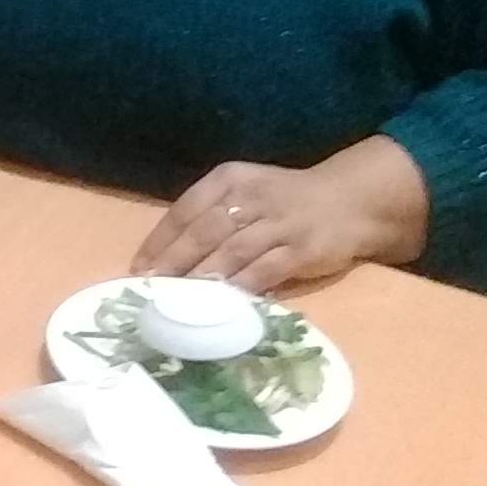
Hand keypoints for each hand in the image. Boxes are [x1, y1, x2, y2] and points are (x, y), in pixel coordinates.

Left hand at [130, 138, 427, 292]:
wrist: (348, 201)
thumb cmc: (284, 201)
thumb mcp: (244, 193)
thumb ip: (208, 216)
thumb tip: (164, 257)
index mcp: (229, 180)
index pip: (184, 210)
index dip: (159, 241)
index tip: (138, 269)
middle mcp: (251, 197)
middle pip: (203, 233)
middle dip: (172, 264)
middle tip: (150, 290)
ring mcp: (278, 223)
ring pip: (230, 253)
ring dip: (201, 279)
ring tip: (176, 303)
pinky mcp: (301, 250)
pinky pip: (264, 272)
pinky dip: (240, 289)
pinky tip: (221, 306)